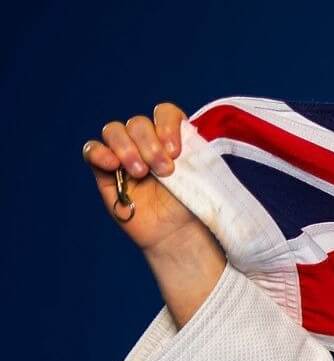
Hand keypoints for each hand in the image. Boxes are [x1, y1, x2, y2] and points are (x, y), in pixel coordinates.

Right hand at [83, 103, 202, 250]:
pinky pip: (92, 150)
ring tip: (140, 172)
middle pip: (138, 123)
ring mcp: (124, 155)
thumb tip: (188, 132)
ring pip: (114, 131)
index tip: (176, 151)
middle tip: (164, 171)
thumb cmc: (193, 205)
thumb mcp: (201, 176)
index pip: (164, 113)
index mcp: (171, 138)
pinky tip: (113, 165)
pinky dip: (99, 152)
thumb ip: (194, 150)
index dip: (167, 124)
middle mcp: (146, 143)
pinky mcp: (105, 172)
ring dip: (127, 148)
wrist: (177, 234)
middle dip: (150, 145)